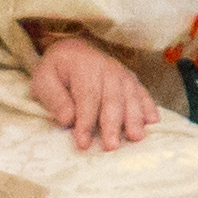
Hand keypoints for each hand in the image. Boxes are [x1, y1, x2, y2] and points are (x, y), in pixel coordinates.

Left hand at [27, 29, 160, 152]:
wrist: (74, 50)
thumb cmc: (57, 71)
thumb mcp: (44, 80)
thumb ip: (55, 98)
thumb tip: (68, 119)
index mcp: (83, 67)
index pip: (86, 97)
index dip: (85, 121)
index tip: (83, 143)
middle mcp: (107, 68)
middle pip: (112, 98)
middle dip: (112, 124)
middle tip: (111, 146)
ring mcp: (122, 73)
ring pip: (131, 96)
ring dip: (134, 118)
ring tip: (135, 137)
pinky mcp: (132, 80)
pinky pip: (143, 93)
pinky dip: (149, 107)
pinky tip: (153, 121)